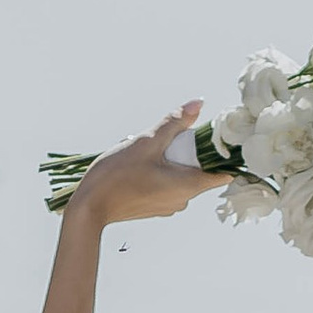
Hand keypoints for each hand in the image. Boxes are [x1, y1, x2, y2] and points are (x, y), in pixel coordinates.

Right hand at [62, 98, 229, 229]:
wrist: (89, 208)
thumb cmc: (117, 176)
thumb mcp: (147, 142)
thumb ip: (174, 123)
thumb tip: (198, 104)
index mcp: (188, 186)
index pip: (222, 172)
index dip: (223, 154)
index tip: (216, 138)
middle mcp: (182, 200)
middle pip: (199, 170)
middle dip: (189, 151)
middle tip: (168, 138)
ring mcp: (168, 206)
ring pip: (182, 176)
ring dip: (171, 160)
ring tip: (148, 153)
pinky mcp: (155, 207)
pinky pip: (168, 184)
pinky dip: (161, 171)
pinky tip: (140, 165)